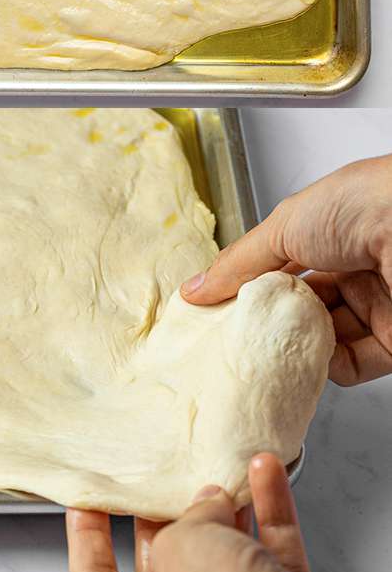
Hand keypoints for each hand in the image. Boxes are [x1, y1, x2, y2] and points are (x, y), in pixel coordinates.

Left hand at [67, 454, 390, 571]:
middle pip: (165, 570)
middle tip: (163, 481)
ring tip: (220, 471)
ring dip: (225, 511)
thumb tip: (207, 504)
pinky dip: (267, 516)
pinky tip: (264, 473)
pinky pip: (270, 560)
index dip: (87, 537)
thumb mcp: (179, 548)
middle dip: (168, 519)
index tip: (87, 502)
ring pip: (225, 563)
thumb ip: (184, 520)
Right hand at [183, 154, 391, 384]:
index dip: (249, 290)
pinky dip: (325, 366)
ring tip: (269, 346)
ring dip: (295, 346)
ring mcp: (377, 306)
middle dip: (270, 322)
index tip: (217, 308)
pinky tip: (305, 358)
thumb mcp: (284, 226)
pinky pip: (352, 363)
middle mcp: (355, 270)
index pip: (281, 272)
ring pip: (323, 339)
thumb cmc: (363, 204)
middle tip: (238, 332)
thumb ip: (239, 264)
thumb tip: (197, 289)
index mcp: (329, 235)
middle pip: (300, 309)